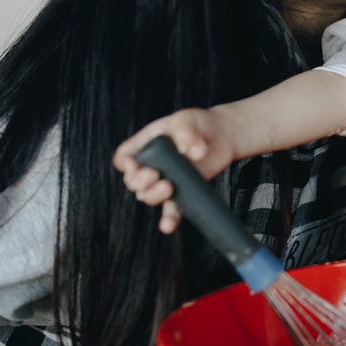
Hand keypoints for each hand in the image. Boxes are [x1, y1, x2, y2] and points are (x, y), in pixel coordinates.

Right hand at [113, 107, 237, 232]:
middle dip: (139, 182)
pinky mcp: (181, 192)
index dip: (124, 163)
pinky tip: (168, 226)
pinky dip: (169, 218)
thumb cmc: (199, 123)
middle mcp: (151, 165)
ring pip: (148, 196)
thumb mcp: (188, 119)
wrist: (221, 136)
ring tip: (169, 186)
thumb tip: (194, 152)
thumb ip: (187, 132)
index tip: (132, 165)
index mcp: (145, 144)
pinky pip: (171, 209)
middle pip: (133, 181)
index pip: (124, 156)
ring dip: (153, 196)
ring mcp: (165, 179)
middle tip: (154, 175)